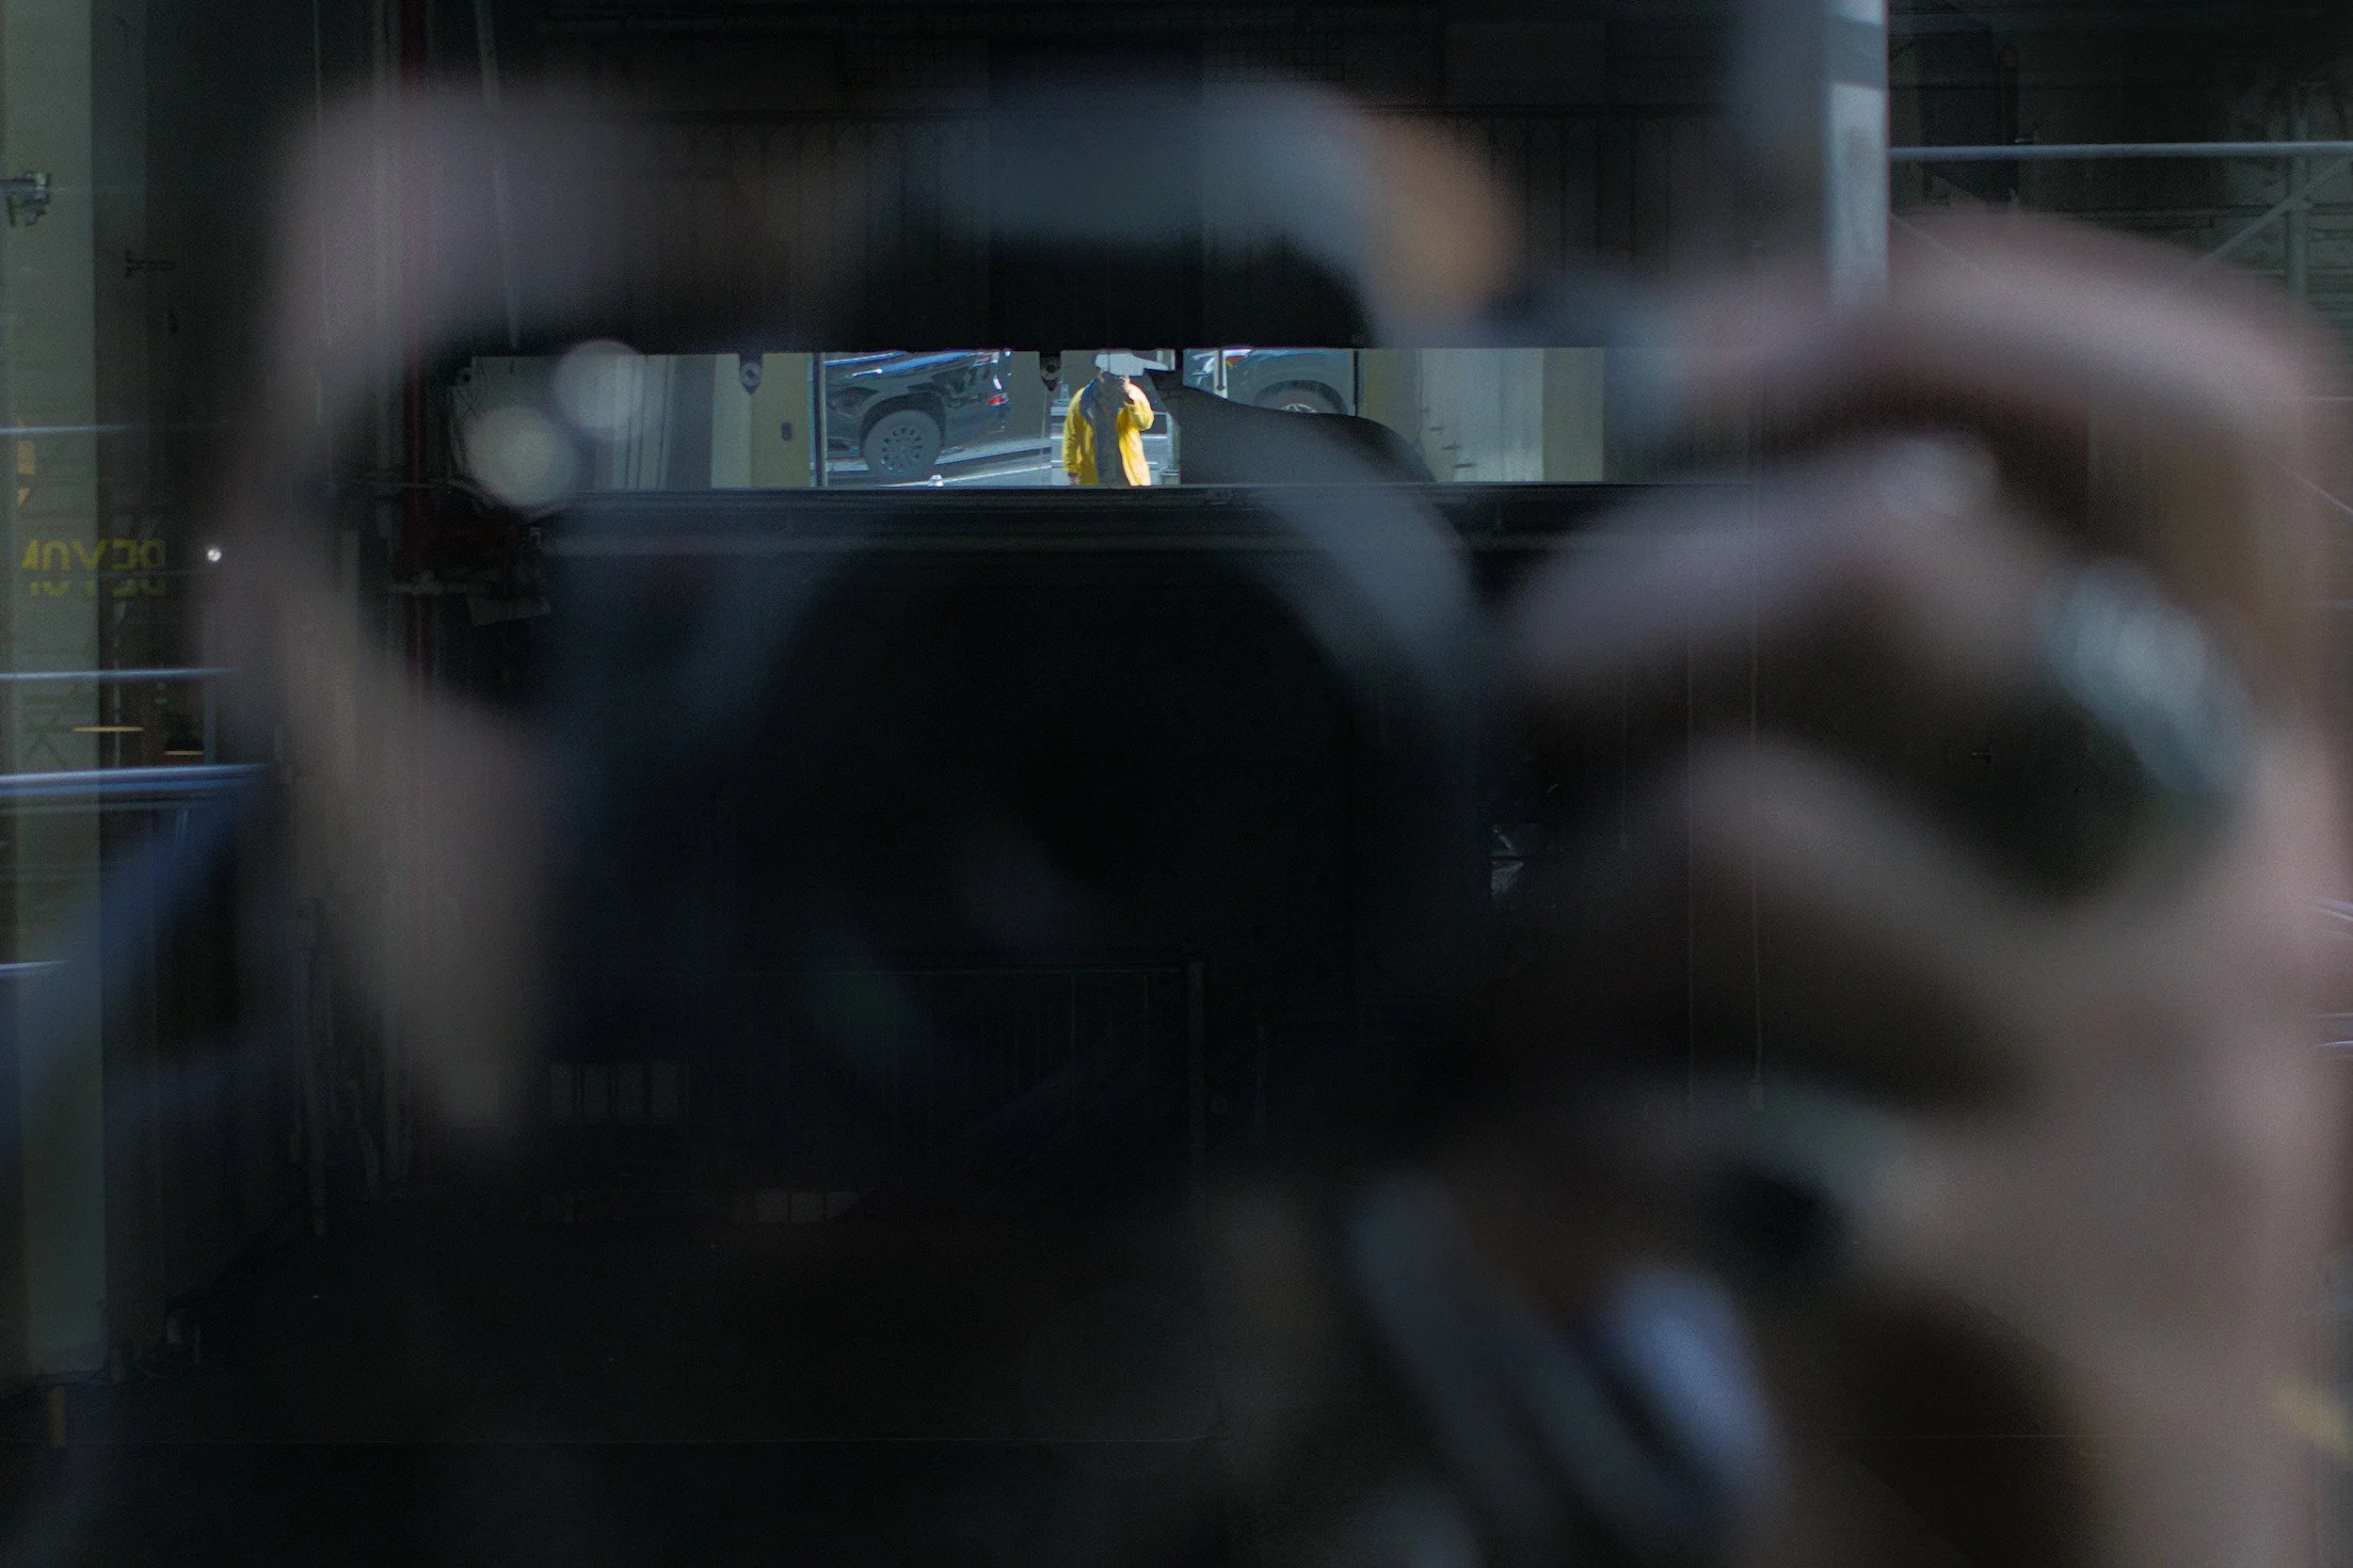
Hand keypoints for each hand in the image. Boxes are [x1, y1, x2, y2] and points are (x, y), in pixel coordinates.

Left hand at [1463, 215, 2351, 1567]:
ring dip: (1542, 929)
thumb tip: (1617, 494)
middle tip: (1520, 725)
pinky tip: (1530, 1203)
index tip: (1694, 366)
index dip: (1946, 324)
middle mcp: (2250, 895)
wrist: (2074, 1556)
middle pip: (1908, 581)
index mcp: (2247, 761)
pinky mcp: (2030, 1308)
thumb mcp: (1971, 912)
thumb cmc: (1975, 1179)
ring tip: (1514, 1021)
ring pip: (1741, 845)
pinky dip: (1534, 1165)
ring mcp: (2155, 1107)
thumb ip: (1859, 718)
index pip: (2217, 422)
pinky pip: (1683, 1142)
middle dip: (1625, 622)